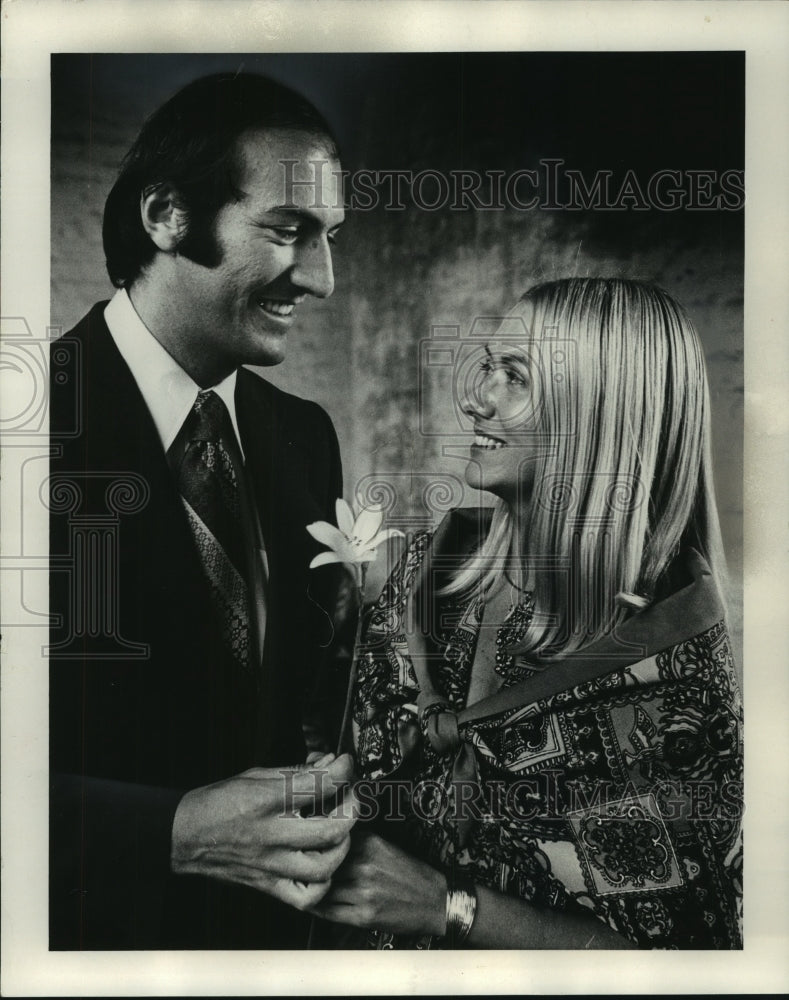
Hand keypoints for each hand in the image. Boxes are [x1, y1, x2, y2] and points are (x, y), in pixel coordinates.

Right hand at [170, 753, 357, 909]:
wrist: (184, 835)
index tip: (345, 763)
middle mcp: (270, 834)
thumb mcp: (257, 775)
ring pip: (324, 866)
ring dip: (342, 846)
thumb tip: (329, 764)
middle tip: (350, 796)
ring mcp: (270, 864)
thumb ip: (298, 772)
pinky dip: (323, 882)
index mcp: (266, 800)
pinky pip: (306, 896)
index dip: (342, 770)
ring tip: (339, 830)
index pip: (318, 784)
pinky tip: (322, 863)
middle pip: (330, 829)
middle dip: (352, 808)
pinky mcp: (268, 885)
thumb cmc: (219, 802)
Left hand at [309, 830, 446, 936]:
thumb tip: (323, 842)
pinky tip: (313, 903)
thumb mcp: (383, 846)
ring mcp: (363, 892)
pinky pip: (328, 912)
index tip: (300, 849)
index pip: (327, 843)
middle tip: (294, 869)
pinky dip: (317, 908)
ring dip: (310, 889)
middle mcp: (364, 865)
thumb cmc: (408, 873)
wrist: (434, 900)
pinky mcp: (364, 916)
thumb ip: (355, 842)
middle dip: (307, 869)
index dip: (311, 847)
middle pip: (321, 866)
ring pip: (321, 890)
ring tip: (301, 887)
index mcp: (369, 843)